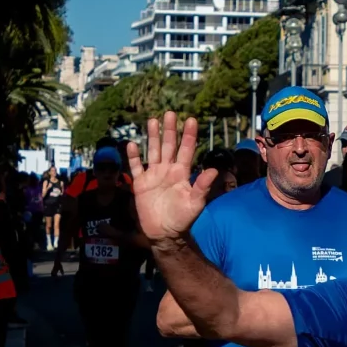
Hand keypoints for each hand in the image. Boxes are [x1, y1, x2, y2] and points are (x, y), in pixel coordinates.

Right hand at [127, 111, 207, 243]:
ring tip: (153, 120)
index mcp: (182, 173)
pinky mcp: (141, 184)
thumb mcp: (195, 203)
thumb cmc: (183, 219)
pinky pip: (136, 167)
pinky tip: (132, 144)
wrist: (165, 233)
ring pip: (153, 152)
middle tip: (171, 113)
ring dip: (153, 137)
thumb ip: (202, 186)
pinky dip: (133, 157)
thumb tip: (214, 170)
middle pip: (169, 146)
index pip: (186, 150)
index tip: (191, 120)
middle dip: (170, 130)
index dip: (189, 136)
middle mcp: (168, 170)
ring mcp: (154, 176)